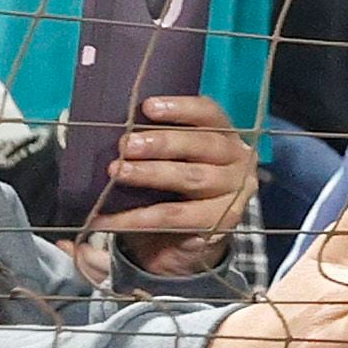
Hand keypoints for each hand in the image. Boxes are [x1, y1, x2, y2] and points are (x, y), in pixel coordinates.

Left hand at [89, 93, 253, 276]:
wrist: (189, 240)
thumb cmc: (177, 186)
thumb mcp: (173, 158)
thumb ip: (157, 141)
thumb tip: (119, 130)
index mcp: (226, 134)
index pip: (209, 113)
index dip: (181, 108)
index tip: (148, 107)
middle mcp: (237, 160)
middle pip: (203, 144)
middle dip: (162, 142)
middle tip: (126, 144)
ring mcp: (234, 192)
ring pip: (192, 178)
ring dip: (152, 173)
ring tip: (117, 173)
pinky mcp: (222, 222)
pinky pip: (176, 216)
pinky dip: (140, 218)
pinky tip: (110, 219)